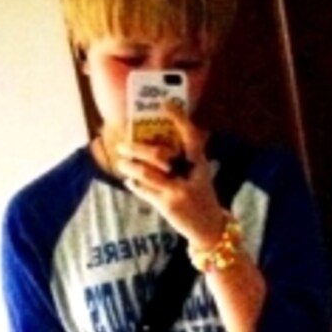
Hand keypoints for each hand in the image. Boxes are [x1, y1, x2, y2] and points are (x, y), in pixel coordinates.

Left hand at [114, 103, 225, 251]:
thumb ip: (184, 161)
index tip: (166, 103)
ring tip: (122, 164)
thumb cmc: (201, 198)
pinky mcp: (168, 204)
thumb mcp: (199, 176)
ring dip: (130, 166)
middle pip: (158, 154)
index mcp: (200, 162)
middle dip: (136, 148)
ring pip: (146, 172)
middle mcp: (190, 173)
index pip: (190, 135)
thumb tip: (156, 145)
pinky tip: (130, 182)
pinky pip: (144, 190)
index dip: (179, 117)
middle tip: (122, 145)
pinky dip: (134, 185)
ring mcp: (178, 189)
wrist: (209, 228)